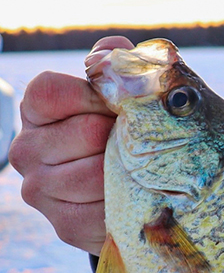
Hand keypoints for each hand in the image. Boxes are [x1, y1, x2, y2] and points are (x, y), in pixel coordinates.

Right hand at [10, 37, 133, 255]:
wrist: (148, 190)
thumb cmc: (135, 130)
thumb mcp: (129, 92)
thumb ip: (119, 64)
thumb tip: (115, 48)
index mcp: (36, 110)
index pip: (51, 91)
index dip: (95, 96)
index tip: (119, 106)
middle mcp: (26, 148)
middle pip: (84, 132)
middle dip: (122, 136)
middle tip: (140, 143)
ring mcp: (40, 189)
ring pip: (93, 173)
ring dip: (128, 171)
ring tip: (140, 169)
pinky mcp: (63, 224)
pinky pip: (101, 210)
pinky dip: (127, 203)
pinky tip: (135, 196)